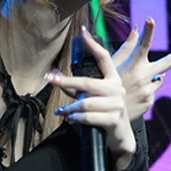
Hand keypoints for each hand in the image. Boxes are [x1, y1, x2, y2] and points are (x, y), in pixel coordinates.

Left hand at [49, 28, 136, 167]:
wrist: (120, 138)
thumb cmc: (104, 116)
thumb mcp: (94, 99)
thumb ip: (79, 89)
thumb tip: (56, 78)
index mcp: (113, 79)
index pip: (104, 58)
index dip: (94, 45)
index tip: (83, 32)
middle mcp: (117, 89)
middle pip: (87, 82)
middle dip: (66, 81)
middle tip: (50, 79)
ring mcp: (117, 104)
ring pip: (85, 103)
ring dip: (70, 109)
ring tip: (63, 112)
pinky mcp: (114, 119)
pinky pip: (89, 117)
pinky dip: (76, 119)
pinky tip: (70, 120)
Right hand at [91, 17, 170, 120]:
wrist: (105, 116)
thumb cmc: (106, 86)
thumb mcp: (112, 66)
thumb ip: (126, 47)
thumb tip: (137, 28)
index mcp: (132, 66)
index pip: (142, 45)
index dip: (147, 32)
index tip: (150, 19)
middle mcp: (143, 77)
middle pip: (170, 61)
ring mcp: (148, 91)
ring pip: (159, 78)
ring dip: (151, 77)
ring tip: (133, 86)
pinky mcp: (150, 101)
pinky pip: (154, 90)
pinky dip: (146, 90)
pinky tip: (133, 95)